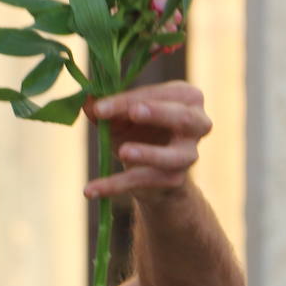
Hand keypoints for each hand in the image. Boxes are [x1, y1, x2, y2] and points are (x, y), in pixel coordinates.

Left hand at [82, 80, 210, 199]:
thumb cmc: (138, 131)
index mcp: (186, 97)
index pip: (159, 94)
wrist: (150, 172)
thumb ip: (104, 108)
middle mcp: (197, 124)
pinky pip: (143, 182)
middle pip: (182, 117)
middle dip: (158, 113)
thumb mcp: (119, 118)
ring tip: (124, 152)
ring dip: (148, 153)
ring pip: (172, 156)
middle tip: (134, 112)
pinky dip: (115, 186)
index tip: (99, 107)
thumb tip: (87, 101)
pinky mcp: (174, 179)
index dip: (128, 99)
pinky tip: (90, 190)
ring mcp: (188, 154)